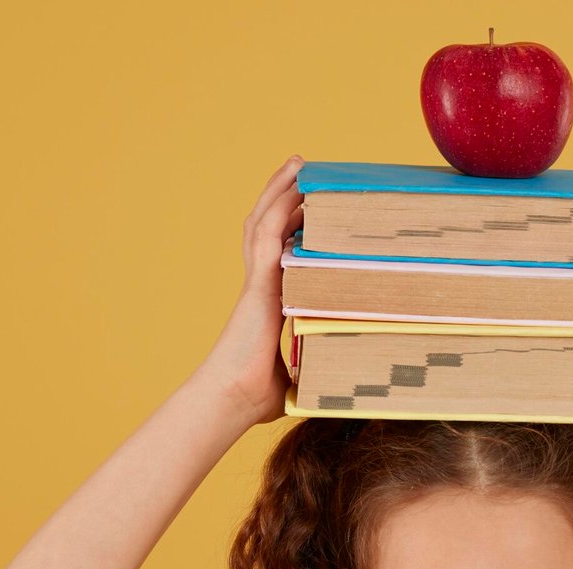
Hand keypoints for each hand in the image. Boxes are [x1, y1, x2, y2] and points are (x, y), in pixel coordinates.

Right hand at [199, 155, 305, 423]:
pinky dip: (278, 210)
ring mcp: (257, 283)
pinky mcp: (259, 286)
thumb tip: (339, 385)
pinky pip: (267, 238)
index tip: (305, 206)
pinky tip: (293, 190)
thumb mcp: (297, 374)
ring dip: (280, 191)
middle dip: (281, 195)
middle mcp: (260, 285)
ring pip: (264, 223)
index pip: (274, 252)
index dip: (286, 225)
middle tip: (300, 169)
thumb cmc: (256, 396)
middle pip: (265, 226)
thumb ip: (313, 368)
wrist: (233, 399)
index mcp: (266, 301)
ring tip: (298, 165)